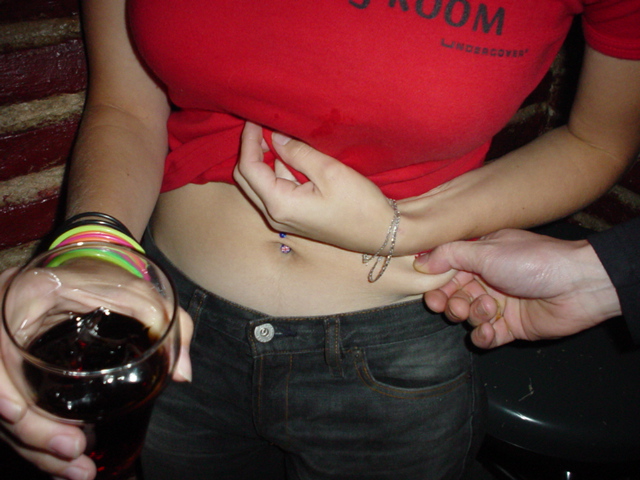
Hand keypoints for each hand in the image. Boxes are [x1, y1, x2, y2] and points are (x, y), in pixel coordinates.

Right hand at [0, 264, 192, 479]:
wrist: (89, 266)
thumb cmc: (114, 278)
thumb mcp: (143, 292)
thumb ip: (170, 324)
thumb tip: (181, 374)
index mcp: (30, 294)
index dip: (0, 384)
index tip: (17, 417)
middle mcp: (7, 322)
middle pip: (0, 385)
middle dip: (30, 431)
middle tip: (72, 452)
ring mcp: (9, 348)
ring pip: (6, 407)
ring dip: (34, 445)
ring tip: (76, 470)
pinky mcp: (17, 369)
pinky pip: (15, 407)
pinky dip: (34, 437)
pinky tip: (60, 459)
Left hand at [233, 122, 395, 253]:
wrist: (381, 233)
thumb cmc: (359, 205)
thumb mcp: (329, 171)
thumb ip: (298, 153)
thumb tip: (276, 138)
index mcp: (280, 204)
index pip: (248, 168)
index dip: (249, 140)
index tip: (256, 118)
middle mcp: (275, 215)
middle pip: (247, 178)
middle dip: (251, 150)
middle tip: (263, 126)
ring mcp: (284, 219)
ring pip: (261, 184)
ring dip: (265, 160)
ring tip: (280, 136)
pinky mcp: (295, 217)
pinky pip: (277, 191)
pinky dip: (279, 171)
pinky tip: (293, 157)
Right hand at [413, 229, 620, 348]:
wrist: (577, 286)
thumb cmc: (533, 261)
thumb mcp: (486, 250)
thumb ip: (449, 256)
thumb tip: (419, 263)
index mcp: (480, 257)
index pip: (446, 272)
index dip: (436, 285)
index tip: (431, 294)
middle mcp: (487, 280)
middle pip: (453, 296)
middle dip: (452, 303)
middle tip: (459, 305)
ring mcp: (499, 305)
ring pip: (467, 317)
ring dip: (472, 316)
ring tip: (489, 310)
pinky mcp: (510, 328)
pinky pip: (485, 336)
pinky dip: (483, 336)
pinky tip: (491, 330)